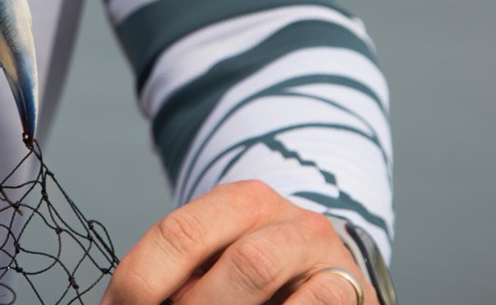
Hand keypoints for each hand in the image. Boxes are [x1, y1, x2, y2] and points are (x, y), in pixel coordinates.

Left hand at [101, 180, 376, 304]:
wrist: (326, 272)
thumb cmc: (253, 276)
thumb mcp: (214, 264)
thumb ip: (177, 280)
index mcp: (239, 202)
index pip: (179, 234)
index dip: (140, 282)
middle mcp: (287, 219)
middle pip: (239, 262)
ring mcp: (325, 254)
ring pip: (270, 273)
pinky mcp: (355, 289)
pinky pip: (319, 303)